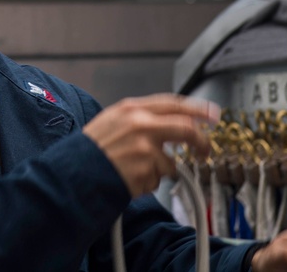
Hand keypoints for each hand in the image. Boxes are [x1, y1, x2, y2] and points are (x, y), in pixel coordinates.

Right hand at [82, 94, 219, 196]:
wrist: (74, 171)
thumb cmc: (92, 149)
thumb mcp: (113, 120)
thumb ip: (141, 118)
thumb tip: (171, 123)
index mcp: (132, 108)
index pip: (174, 103)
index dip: (198, 109)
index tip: (213, 115)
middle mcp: (141, 124)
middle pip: (186, 129)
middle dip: (201, 142)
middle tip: (205, 152)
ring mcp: (144, 148)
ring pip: (170, 162)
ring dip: (158, 171)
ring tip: (134, 171)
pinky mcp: (145, 170)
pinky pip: (157, 180)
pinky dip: (147, 183)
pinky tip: (129, 178)